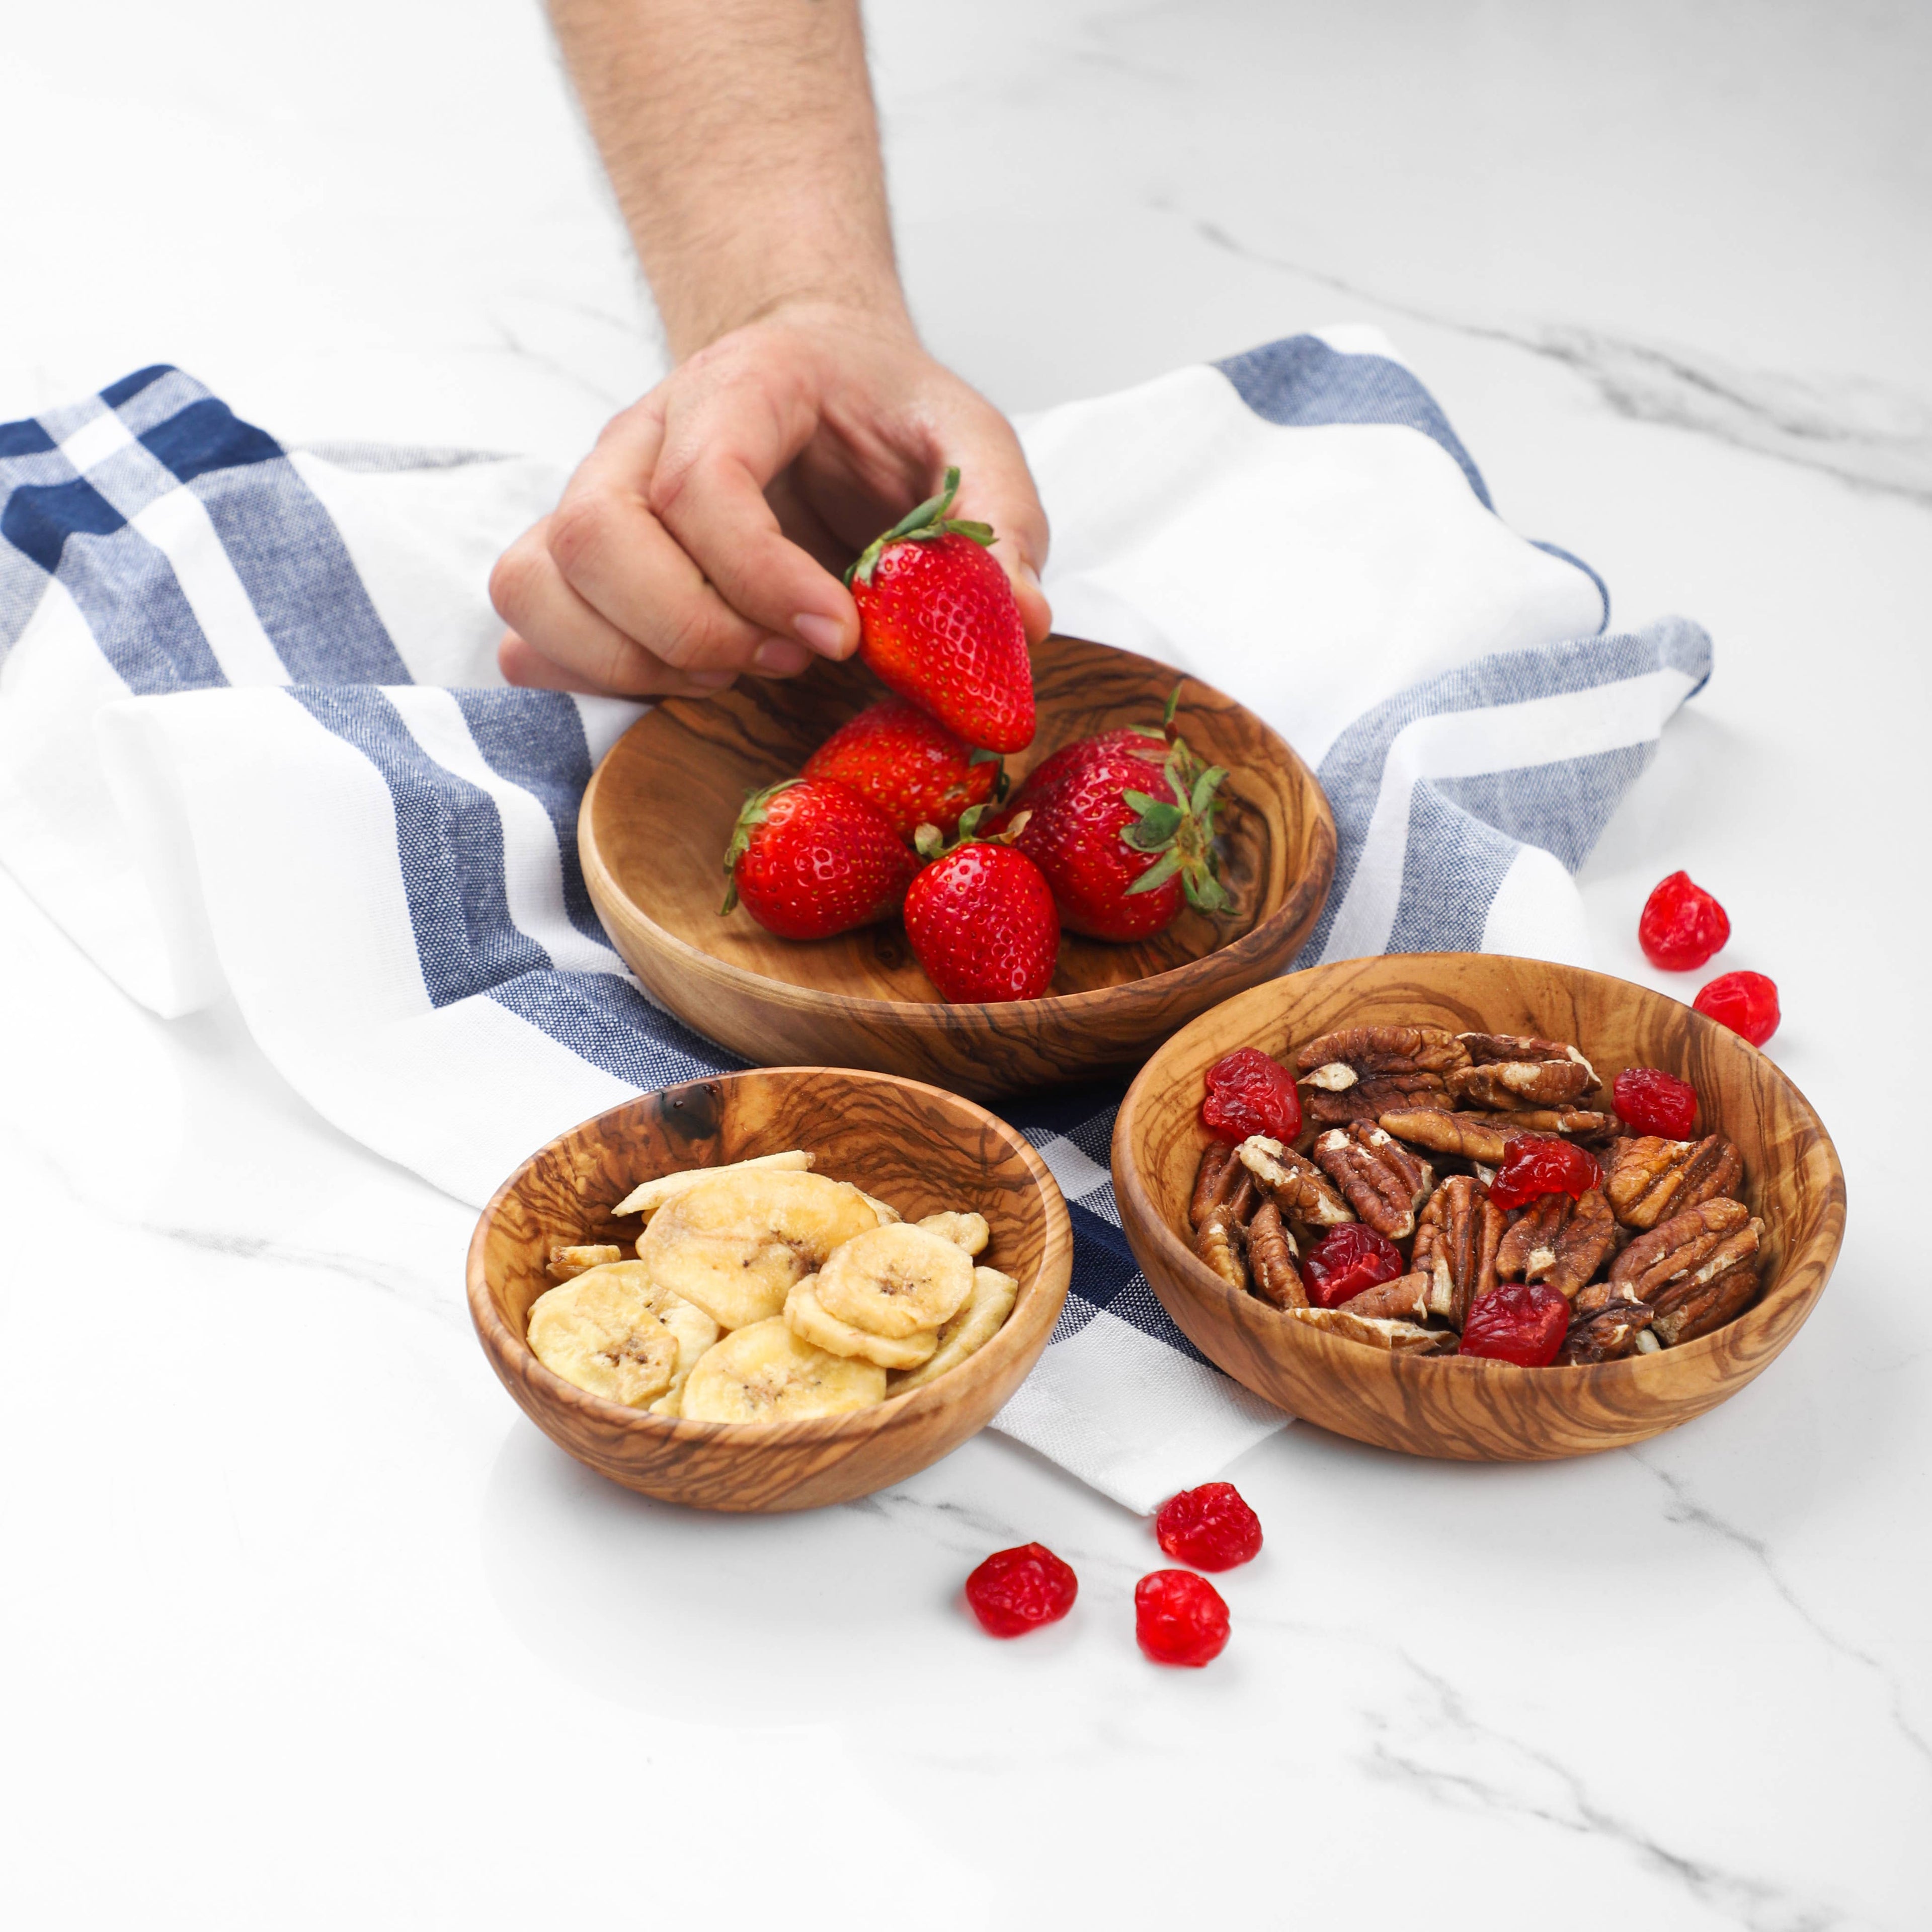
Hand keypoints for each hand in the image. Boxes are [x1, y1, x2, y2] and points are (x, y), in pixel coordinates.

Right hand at [490, 302, 1051, 697]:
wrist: (814, 370)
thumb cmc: (881, 410)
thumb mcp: (966, 439)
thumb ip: (999, 520)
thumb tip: (1024, 620)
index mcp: (739, 385)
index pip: (701, 481)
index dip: (761, 577)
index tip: (840, 636)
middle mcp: (640, 432)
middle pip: (594, 536)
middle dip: (694, 628)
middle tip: (787, 658)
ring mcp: (594, 490)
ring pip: (539, 579)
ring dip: (634, 658)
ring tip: (735, 670)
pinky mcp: (578, 552)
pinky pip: (525, 616)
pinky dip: (582, 670)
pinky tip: (671, 680)